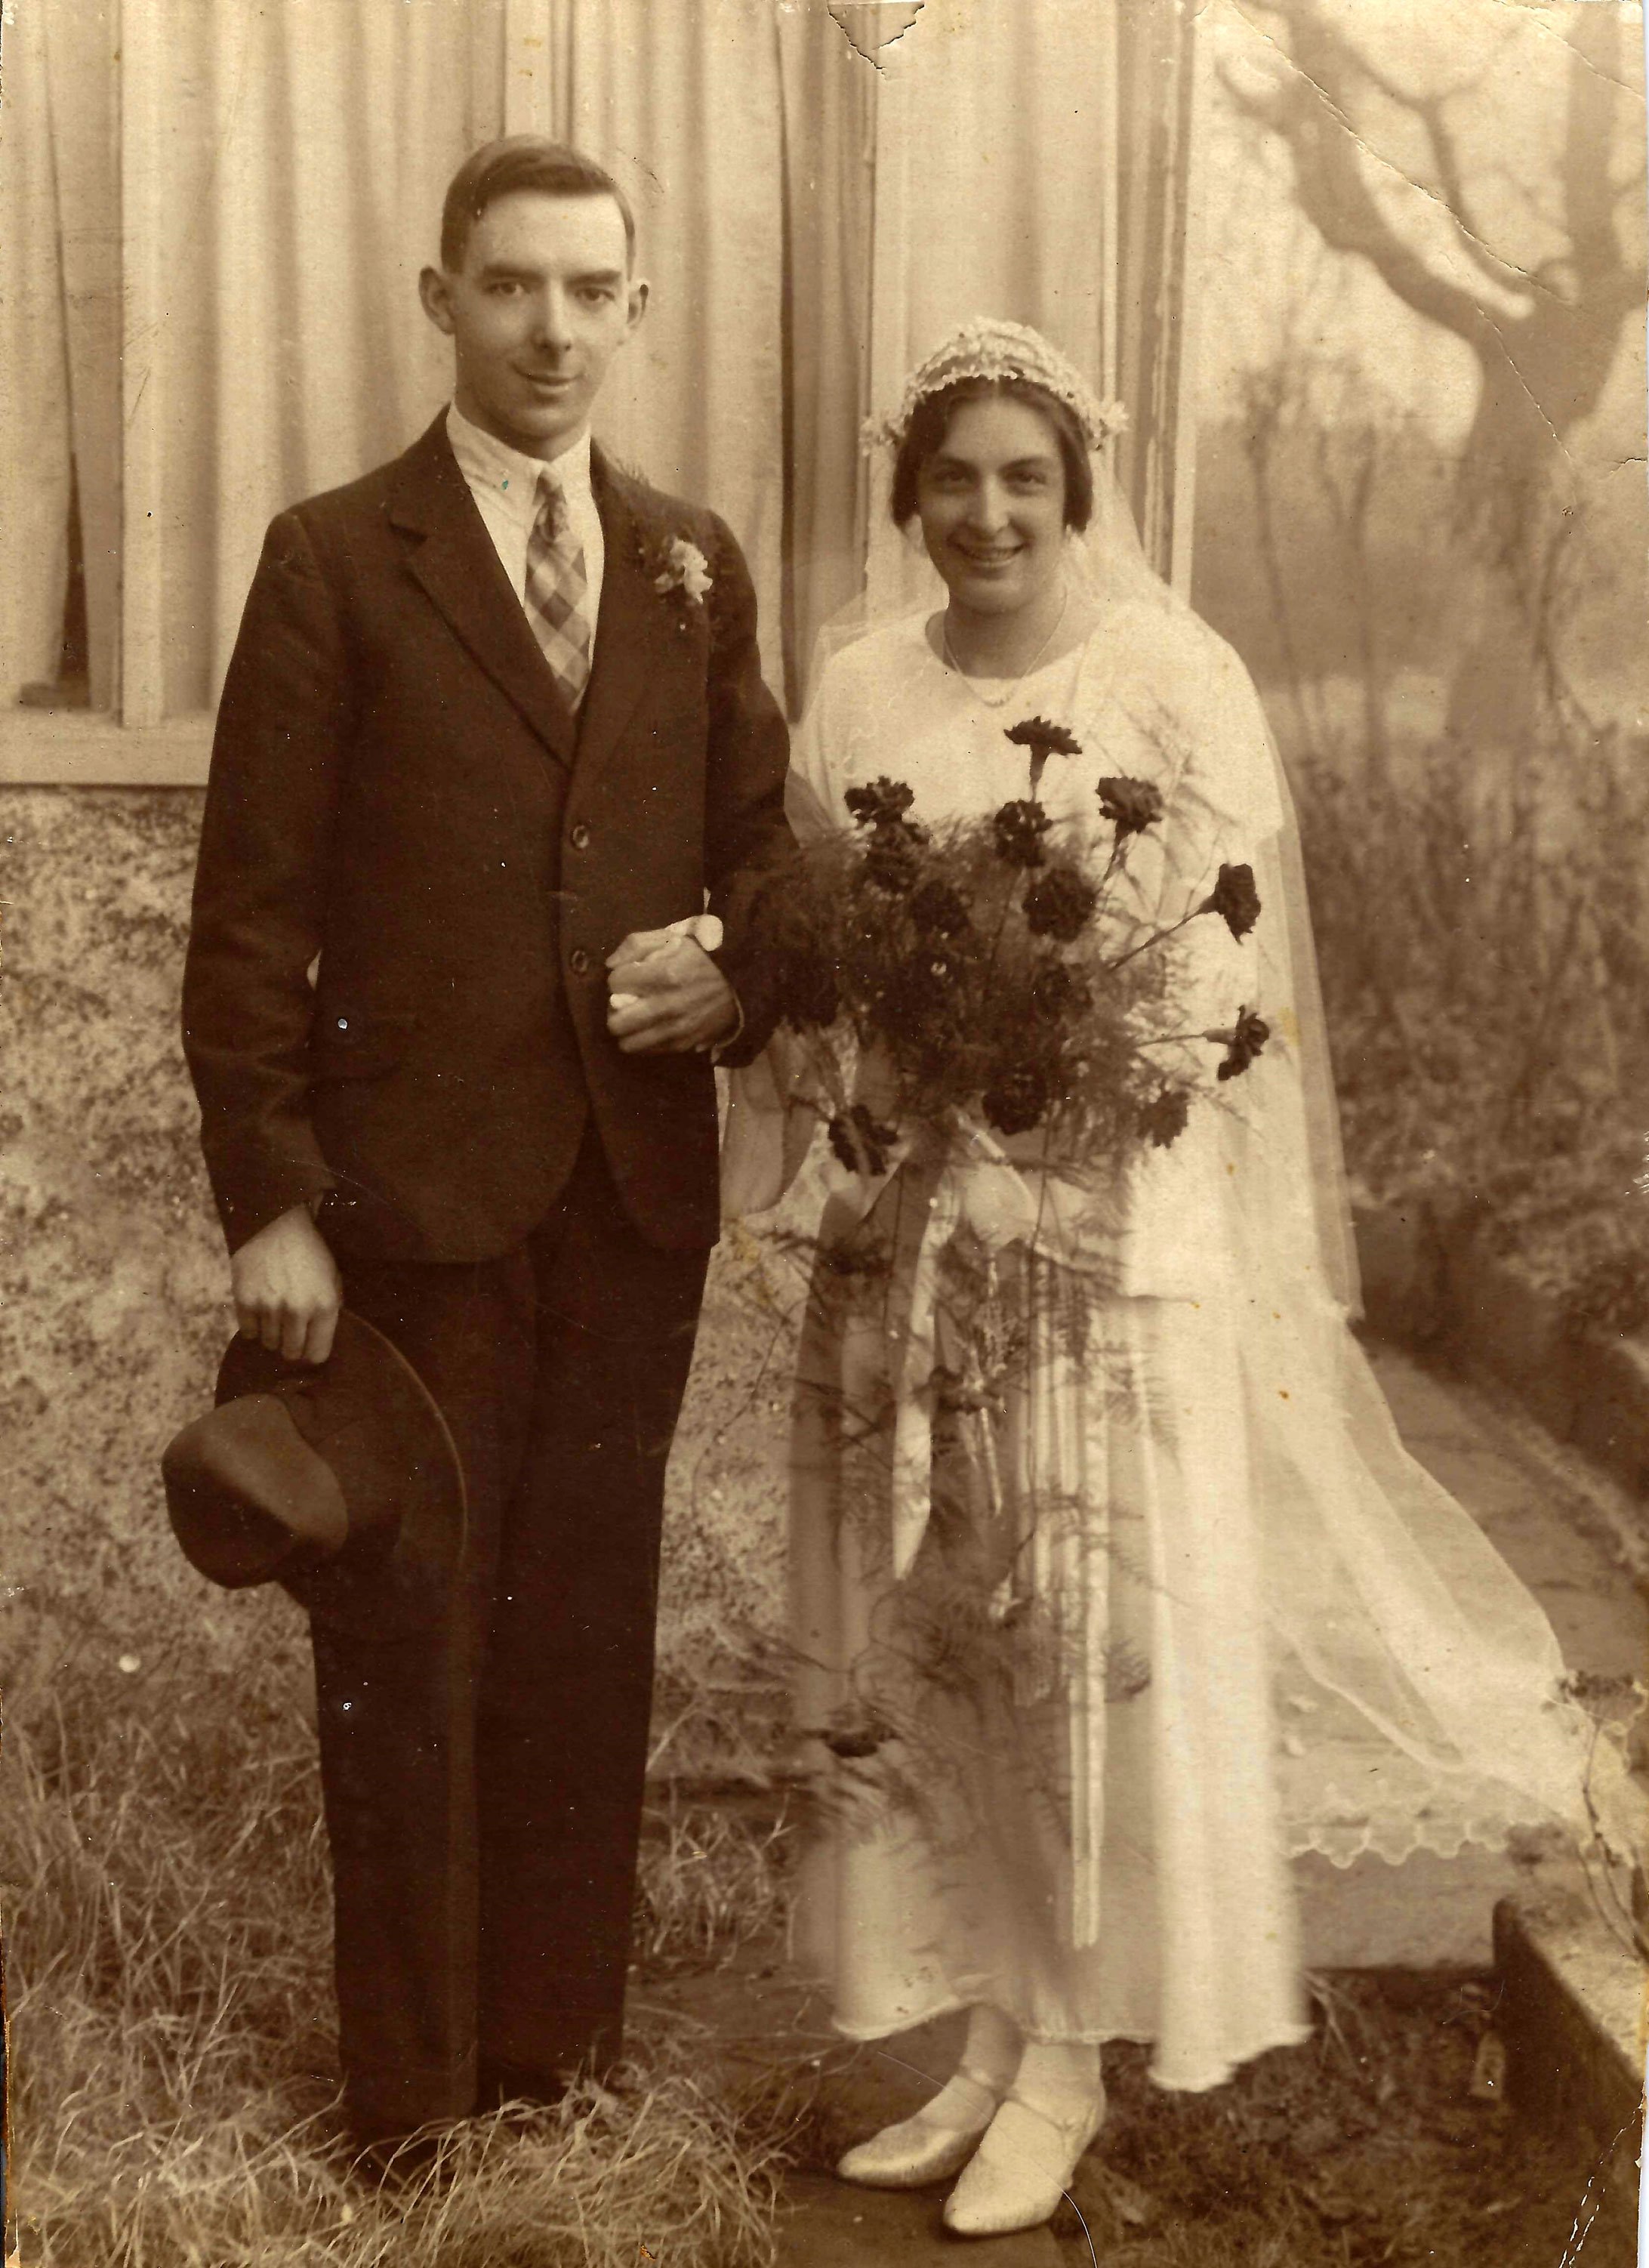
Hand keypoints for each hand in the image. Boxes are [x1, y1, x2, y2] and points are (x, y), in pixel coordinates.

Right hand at [230, 1203, 342, 1363]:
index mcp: (325, 1306)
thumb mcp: (333, 1277)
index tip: (309, 1345)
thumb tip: (322, 1338)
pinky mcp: (245, 1302)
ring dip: (272, 1334)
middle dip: (292, 1345)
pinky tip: (260, 1309)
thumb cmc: (309, 1251)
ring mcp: (269, 1308)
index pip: (318, 1354)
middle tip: (291, 1329)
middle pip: (291, 1354)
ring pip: (269, 1344)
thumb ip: (331, 1308)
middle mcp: (298, 1312)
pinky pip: (248, 1333)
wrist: (275, 1224)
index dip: (313, 1352)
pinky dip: (253, 1326)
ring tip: (276, 1314)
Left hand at [605, 928, 739, 1054]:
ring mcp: (676, 1029)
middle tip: (627, 1002)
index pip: (615, 983)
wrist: (743, 982)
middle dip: (615, 1010)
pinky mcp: (684, 1044)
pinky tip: (653, 1026)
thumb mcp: (672, 938)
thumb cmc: (703, 957)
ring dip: (628, 1030)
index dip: (619, 978)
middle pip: (616, 1022)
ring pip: (629, 1044)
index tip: (630, 976)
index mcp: (664, 974)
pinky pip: (649, 1051)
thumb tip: (611, 964)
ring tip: (637, 1017)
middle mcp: (668, 1006)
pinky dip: (645, 1040)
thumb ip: (636, 944)